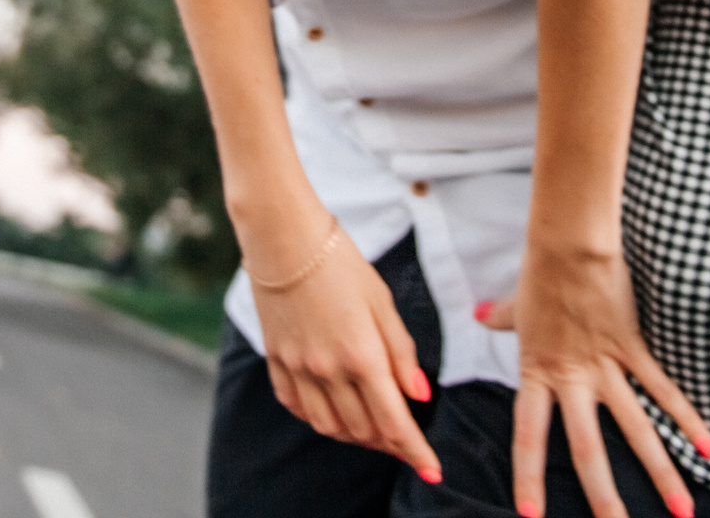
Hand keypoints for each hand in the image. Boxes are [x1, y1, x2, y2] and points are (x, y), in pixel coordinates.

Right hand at [251, 228, 443, 486]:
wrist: (285, 238)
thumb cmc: (342, 263)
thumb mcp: (382, 302)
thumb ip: (401, 352)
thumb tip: (420, 395)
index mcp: (363, 355)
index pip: (394, 422)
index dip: (415, 452)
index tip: (432, 470)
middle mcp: (329, 370)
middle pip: (363, 430)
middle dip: (389, 444)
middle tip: (405, 440)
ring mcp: (299, 367)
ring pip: (329, 426)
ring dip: (354, 436)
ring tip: (371, 430)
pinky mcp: (277, 359)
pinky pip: (296, 406)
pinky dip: (318, 418)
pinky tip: (332, 411)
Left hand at [478, 246, 709, 517]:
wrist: (570, 244)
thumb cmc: (541, 274)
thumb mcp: (516, 307)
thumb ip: (501, 320)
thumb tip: (481, 316)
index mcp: (537, 374)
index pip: (529, 436)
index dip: (529, 476)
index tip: (532, 514)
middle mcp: (573, 380)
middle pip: (588, 449)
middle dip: (604, 497)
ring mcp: (606, 368)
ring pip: (636, 431)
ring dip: (661, 474)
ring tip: (682, 512)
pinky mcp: (633, 350)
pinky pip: (664, 392)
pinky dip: (689, 421)